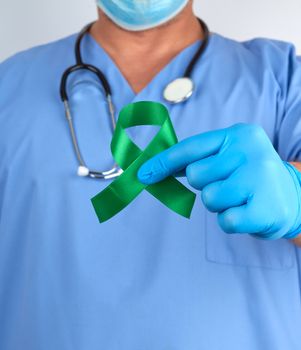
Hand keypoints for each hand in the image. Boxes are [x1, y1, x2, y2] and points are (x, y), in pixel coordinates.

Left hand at [137, 123, 300, 239]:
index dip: (164, 161)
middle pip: (196, 175)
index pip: (191, 148)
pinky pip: (225, 220)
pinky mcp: (265, 208)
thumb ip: (197, 160)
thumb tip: (155, 168)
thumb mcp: (229, 157)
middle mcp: (250, 152)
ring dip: (219, 204)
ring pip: (209, 198)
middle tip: (229, 185)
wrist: (293, 197)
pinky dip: (231, 221)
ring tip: (240, 198)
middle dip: (206, 185)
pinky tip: (248, 212)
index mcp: (238, 135)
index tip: (143, 173)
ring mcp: (259, 179)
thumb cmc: (250, 176)